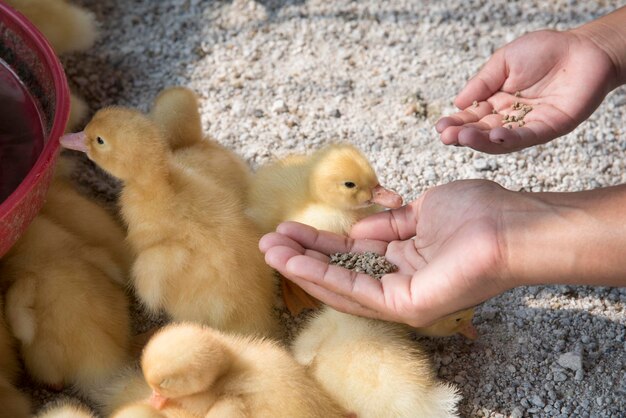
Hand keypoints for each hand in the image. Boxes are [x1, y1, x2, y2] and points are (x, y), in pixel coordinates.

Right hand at [260, 180, 516, 326]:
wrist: (508, 225)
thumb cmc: (475, 214)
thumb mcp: (421, 212)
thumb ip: (389, 224)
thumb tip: (358, 228)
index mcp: (403, 259)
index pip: (351, 253)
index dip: (319, 242)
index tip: (289, 229)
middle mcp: (398, 281)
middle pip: (340, 270)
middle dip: (302, 256)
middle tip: (268, 242)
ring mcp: (400, 297)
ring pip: (341, 285)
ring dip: (303, 268)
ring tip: (270, 252)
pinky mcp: (404, 305)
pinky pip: (355, 291)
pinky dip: (323, 275)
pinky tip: (295, 262)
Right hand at [435, 29, 616, 153]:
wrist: (584, 48)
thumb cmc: (545, 50)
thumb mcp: (504, 61)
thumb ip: (482, 82)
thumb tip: (458, 103)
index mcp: (497, 101)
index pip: (472, 117)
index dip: (456, 123)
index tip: (440, 127)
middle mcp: (510, 117)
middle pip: (482, 132)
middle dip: (463, 135)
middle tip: (446, 137)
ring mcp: (528, 125)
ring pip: (500, 140)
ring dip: (480, 141)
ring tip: (463, 137)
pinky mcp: (548, 128)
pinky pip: (526, 137)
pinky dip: (509, 138)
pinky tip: (495, 135)